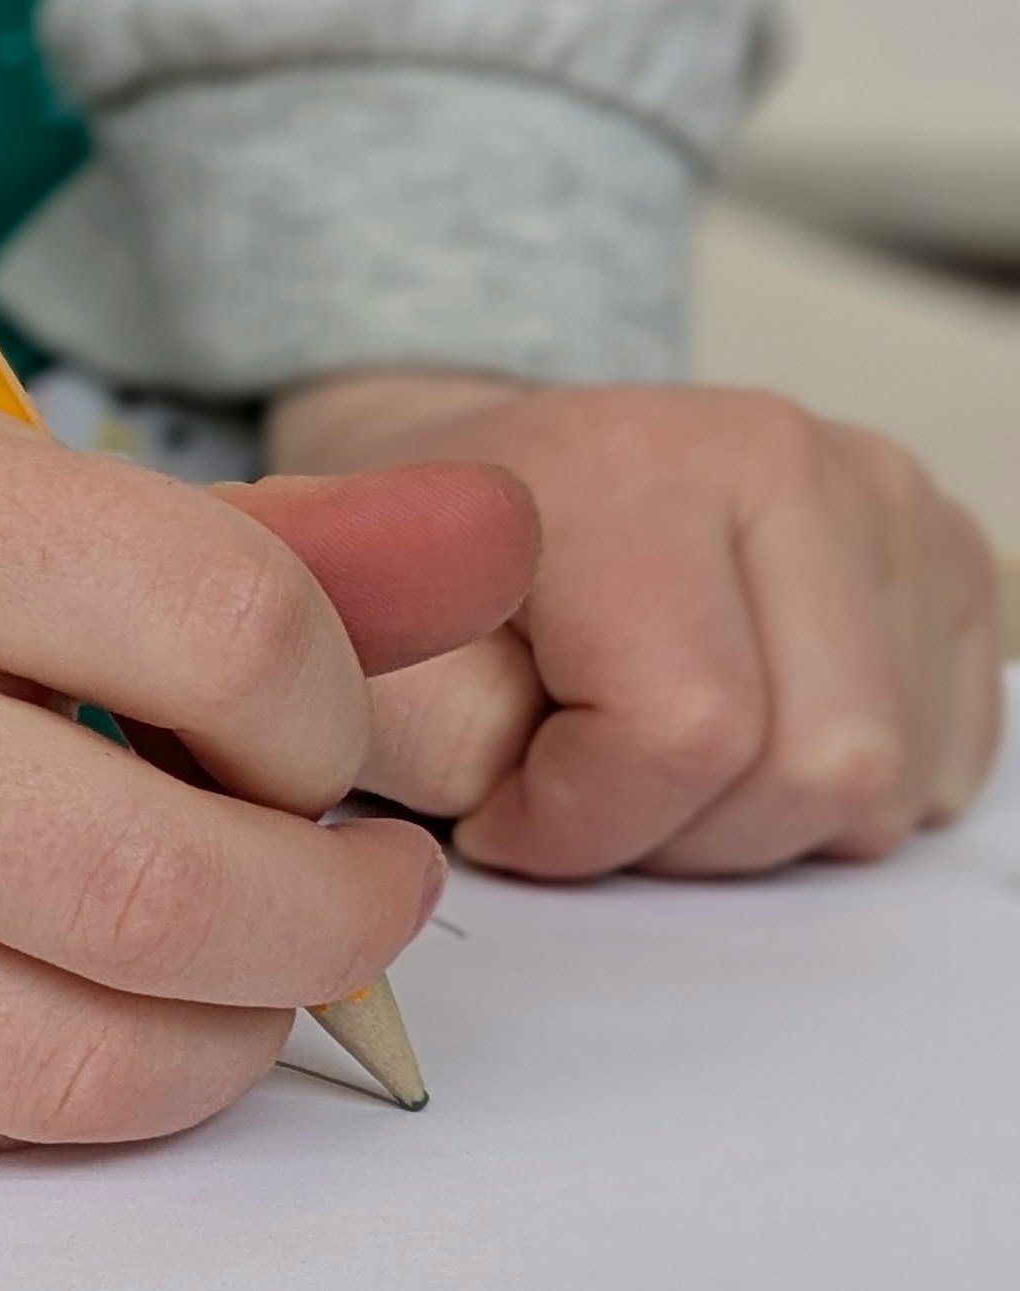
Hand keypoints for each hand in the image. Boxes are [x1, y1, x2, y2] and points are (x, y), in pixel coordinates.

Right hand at [0, 257, 533, 1157]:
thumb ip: (261, 536)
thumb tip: (507, 545)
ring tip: (241, 967)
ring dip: (229, 1035)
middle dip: (333, 917)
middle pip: (167, 888)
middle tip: (355, 893)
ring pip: (81, 1063)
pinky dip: (62, 1090)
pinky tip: (56, 1000)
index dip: (334, 713)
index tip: (308, 734)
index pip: (231, 639)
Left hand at [263, 370, 1005, 877]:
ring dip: (754, 825)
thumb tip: (515, 787)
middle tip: (578, 793)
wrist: (466, 479)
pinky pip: (938, 755)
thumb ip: (417, 727)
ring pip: (885, 778)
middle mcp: (771, 453)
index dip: (581, 823)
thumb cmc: (414, 578)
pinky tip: (738, 744)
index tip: (497, 806)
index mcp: (622, 466)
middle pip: (814, 765)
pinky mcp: (937, 548)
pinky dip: (830, 797)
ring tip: (648, 766)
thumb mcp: (351, 655)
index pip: (684, 732)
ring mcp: (874, 491)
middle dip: (677, 837)